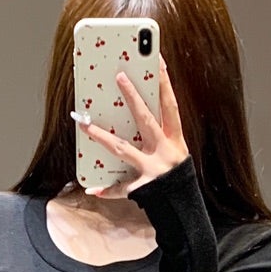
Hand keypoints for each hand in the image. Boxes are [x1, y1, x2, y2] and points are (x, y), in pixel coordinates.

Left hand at [73, 55, 188, 198]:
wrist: (185, 211)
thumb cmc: (177, 179)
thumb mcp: (176, 155)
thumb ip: (160, 137)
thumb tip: (137, 116)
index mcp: (176, 141)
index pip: (170, 106)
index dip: (166, 83)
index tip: (159, 60)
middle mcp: (166, 152)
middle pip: (146, 119)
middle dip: (133, 97)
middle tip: (119, 76)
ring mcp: (153, 170)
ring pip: (123, 148)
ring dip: (101, 135)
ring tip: (84, 124)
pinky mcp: (143, 188)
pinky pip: (121, 188)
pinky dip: (108, 189)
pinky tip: (93, 189)